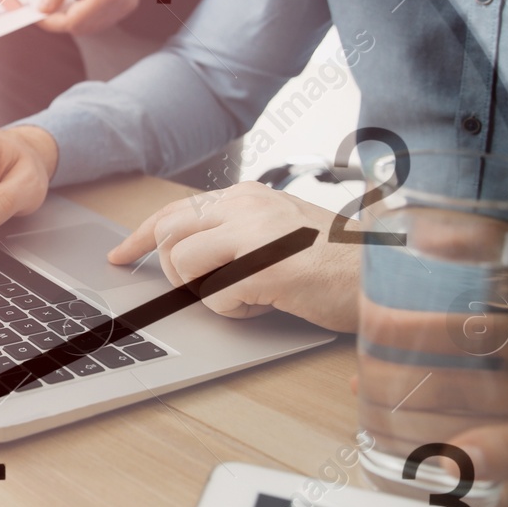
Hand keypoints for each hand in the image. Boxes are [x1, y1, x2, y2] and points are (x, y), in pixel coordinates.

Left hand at [36, 0, 144, 35]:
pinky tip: (73, 4)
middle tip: (44, 8)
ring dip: (73, 20)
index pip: (74, 21)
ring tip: (57, 4)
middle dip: (61, 21)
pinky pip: (102, 19)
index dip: (52, 22)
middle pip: (83, 27)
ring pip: (92, 27)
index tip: (36, 15)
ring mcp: (127, 4)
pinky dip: (85, 16)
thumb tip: (43, 8)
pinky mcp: (128, 3)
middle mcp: (121, 2)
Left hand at [108, 181, 359, 330]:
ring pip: (182, 264)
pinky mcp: (264, 266)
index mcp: (246, 196)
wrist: (388, 273)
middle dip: (173, 271)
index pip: (174, 210)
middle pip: (167, 235)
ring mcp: (253, 232)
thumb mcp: (279, 232)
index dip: (140, 236)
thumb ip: (236, 234)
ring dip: (205, 291)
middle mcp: (245, 205)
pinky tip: (268, 302)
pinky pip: (216, 296)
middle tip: (207, 287)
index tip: (120, 254)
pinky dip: (234, 310)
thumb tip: (186, 255)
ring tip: (247, 293)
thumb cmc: (337, 262)